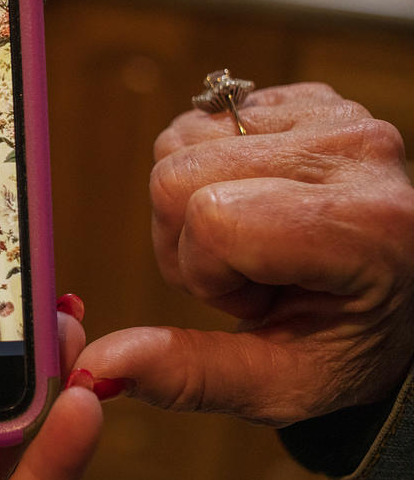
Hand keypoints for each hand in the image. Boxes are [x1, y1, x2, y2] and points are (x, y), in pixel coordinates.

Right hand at [77, 82, 413, 425]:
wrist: (405, 295)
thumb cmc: (351, 345)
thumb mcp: (282, 385)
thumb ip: (189, 376)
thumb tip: (97, 364)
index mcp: (365, 226)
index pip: (213, 220)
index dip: (204, 273)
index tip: (254, 301)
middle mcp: (355, 150)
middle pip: (175, 173)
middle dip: (186, 238)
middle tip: (246, 273)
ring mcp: (333, 112)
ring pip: (176, 138)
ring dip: (191, 201)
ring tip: (252, 239)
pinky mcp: (307, 94)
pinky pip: (199, 118)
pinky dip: (208, 169)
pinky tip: (257, 202)